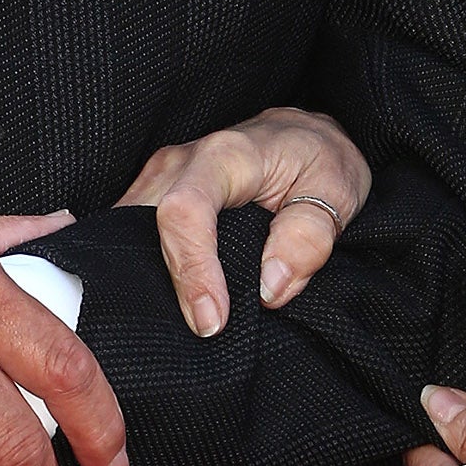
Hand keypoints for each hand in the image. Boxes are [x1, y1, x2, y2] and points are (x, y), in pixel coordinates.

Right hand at [119, 106, 370, 336]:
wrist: (304, 134)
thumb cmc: (319, 160)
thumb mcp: (336, 194)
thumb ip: (307, 239)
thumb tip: (268, 288)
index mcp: (228, 155)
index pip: (186, 212)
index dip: (192, 270)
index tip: (211, 320)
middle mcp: (183, 160)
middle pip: (146, 227)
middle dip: (164, 286)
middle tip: (200, 331)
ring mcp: (162, 174)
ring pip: (130, 231)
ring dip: (150, 279)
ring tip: (183, 322)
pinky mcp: (155, 190)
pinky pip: (134, 231)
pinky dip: (146, 267)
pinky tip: (168, 298)